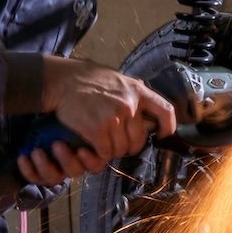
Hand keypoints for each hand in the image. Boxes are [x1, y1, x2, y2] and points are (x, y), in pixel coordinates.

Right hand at [16, 57, 177, 186]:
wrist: (63, 81)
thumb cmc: (89, 80)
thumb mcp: (118, 79)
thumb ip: (134, 93)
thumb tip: (149, 107)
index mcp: (138, 91)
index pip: (165, 111)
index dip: (168, 126)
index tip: (162, 134)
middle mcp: (129, 105)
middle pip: (139, 139)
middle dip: (130, 146)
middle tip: (118, 143)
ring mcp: (114, 118)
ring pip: (121, 149)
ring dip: (112, 150)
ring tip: (103, 142)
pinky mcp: (97, 130)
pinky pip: (105, 153)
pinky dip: (99, 154)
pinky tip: (93, 147)